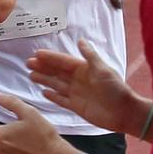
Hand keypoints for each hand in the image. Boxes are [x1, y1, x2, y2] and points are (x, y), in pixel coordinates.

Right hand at [27, 40, 147, 136]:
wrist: (124, 112)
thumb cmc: (116, 89)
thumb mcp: (103, 69)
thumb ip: (90, 56)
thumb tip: (80, 41)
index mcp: (84, 69)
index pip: (63, 61)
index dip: (50, 57)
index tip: (36, 53)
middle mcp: (79, 80)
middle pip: (57, 72)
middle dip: (43, 67)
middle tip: (28, 63)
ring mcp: (76, 93)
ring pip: (56, 84)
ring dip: (44, 80)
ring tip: (30, 75)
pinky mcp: (76, 107)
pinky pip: (61, 100)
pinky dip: (52, 96)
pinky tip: (43, 92)